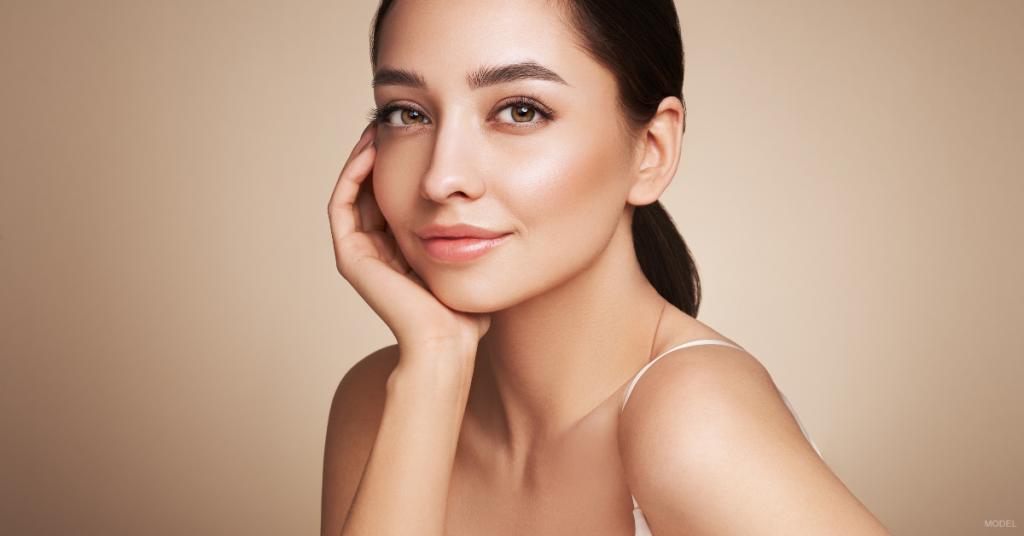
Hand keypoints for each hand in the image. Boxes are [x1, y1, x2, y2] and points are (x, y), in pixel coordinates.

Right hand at [328, 123, 490, 363]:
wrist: (450, 342)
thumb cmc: (468, 311)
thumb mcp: (474, 258)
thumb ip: (476, 232)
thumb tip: (496, 201)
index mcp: (401, 251)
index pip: (396, 195)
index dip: (404, 161)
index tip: (421, 131)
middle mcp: (377, 251)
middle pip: (372, 188)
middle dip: (382, 152)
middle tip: (395, 119)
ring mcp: (361, 254)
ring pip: (354, 191)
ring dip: (364, 156)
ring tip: (380, 125)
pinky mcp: (351, 257)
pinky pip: (343, 204)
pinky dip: (354, 174)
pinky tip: (373, 148)